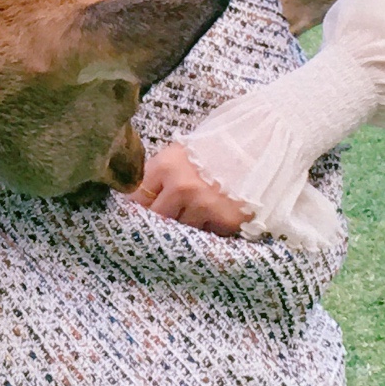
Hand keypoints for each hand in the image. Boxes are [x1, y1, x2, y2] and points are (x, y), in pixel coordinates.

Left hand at [129, 140, 250, 235]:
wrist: (254, 149)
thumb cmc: (208, 154)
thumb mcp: (175, 156)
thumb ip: (153, 179)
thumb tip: (130, 206)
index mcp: (164, 166)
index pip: (137, 200)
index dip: (137, 210)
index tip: (136, 217)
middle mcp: (182, 187)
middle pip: (157, 220)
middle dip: (159, 223)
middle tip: (164, 224)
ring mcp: (205, 206)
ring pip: (181, 230)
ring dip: (185, 228)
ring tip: (195, 216)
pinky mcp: (225, 221)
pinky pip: (206, 236)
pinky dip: (207, 232)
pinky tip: (211, 219)